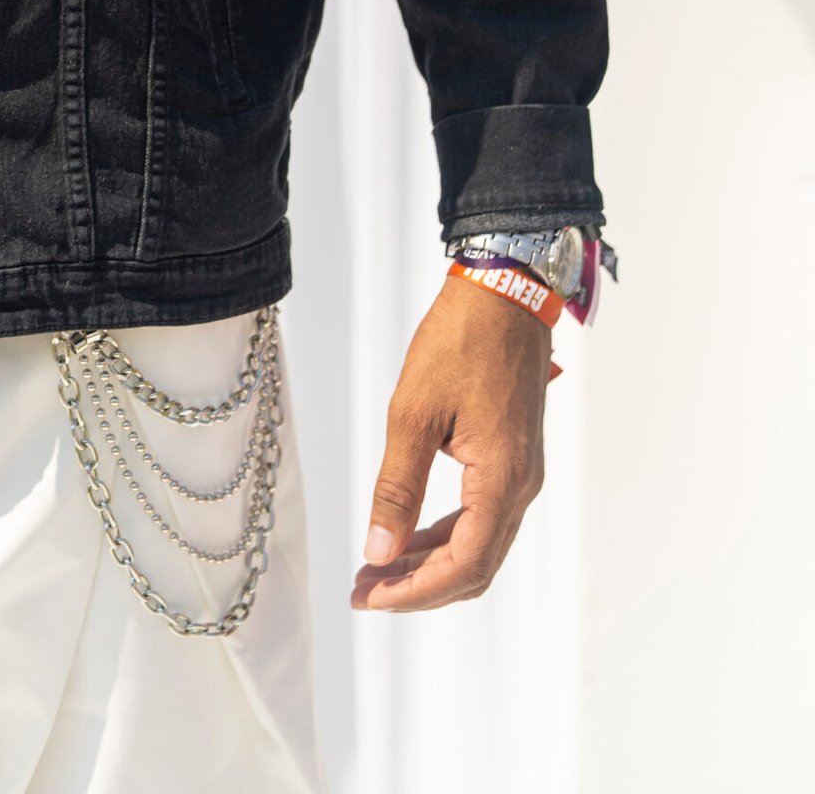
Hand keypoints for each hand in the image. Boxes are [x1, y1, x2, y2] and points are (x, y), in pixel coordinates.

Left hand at [351, 271, 551, 612]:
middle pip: (475, 566)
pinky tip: (410, 534)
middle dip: (419, 586)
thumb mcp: (415, 412)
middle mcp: (522, 485)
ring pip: (480, 544)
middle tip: (365, 589)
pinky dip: (445, 535)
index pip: (464, 565)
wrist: (504, 293)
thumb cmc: (460, 341)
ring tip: (379, 566)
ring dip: (430, 563)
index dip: (415, 591)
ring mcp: (521, 472)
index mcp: (502, 479)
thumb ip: (398, 487)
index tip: (370, 594)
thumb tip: (381, 550)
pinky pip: (482, 516)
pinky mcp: (513, 457)